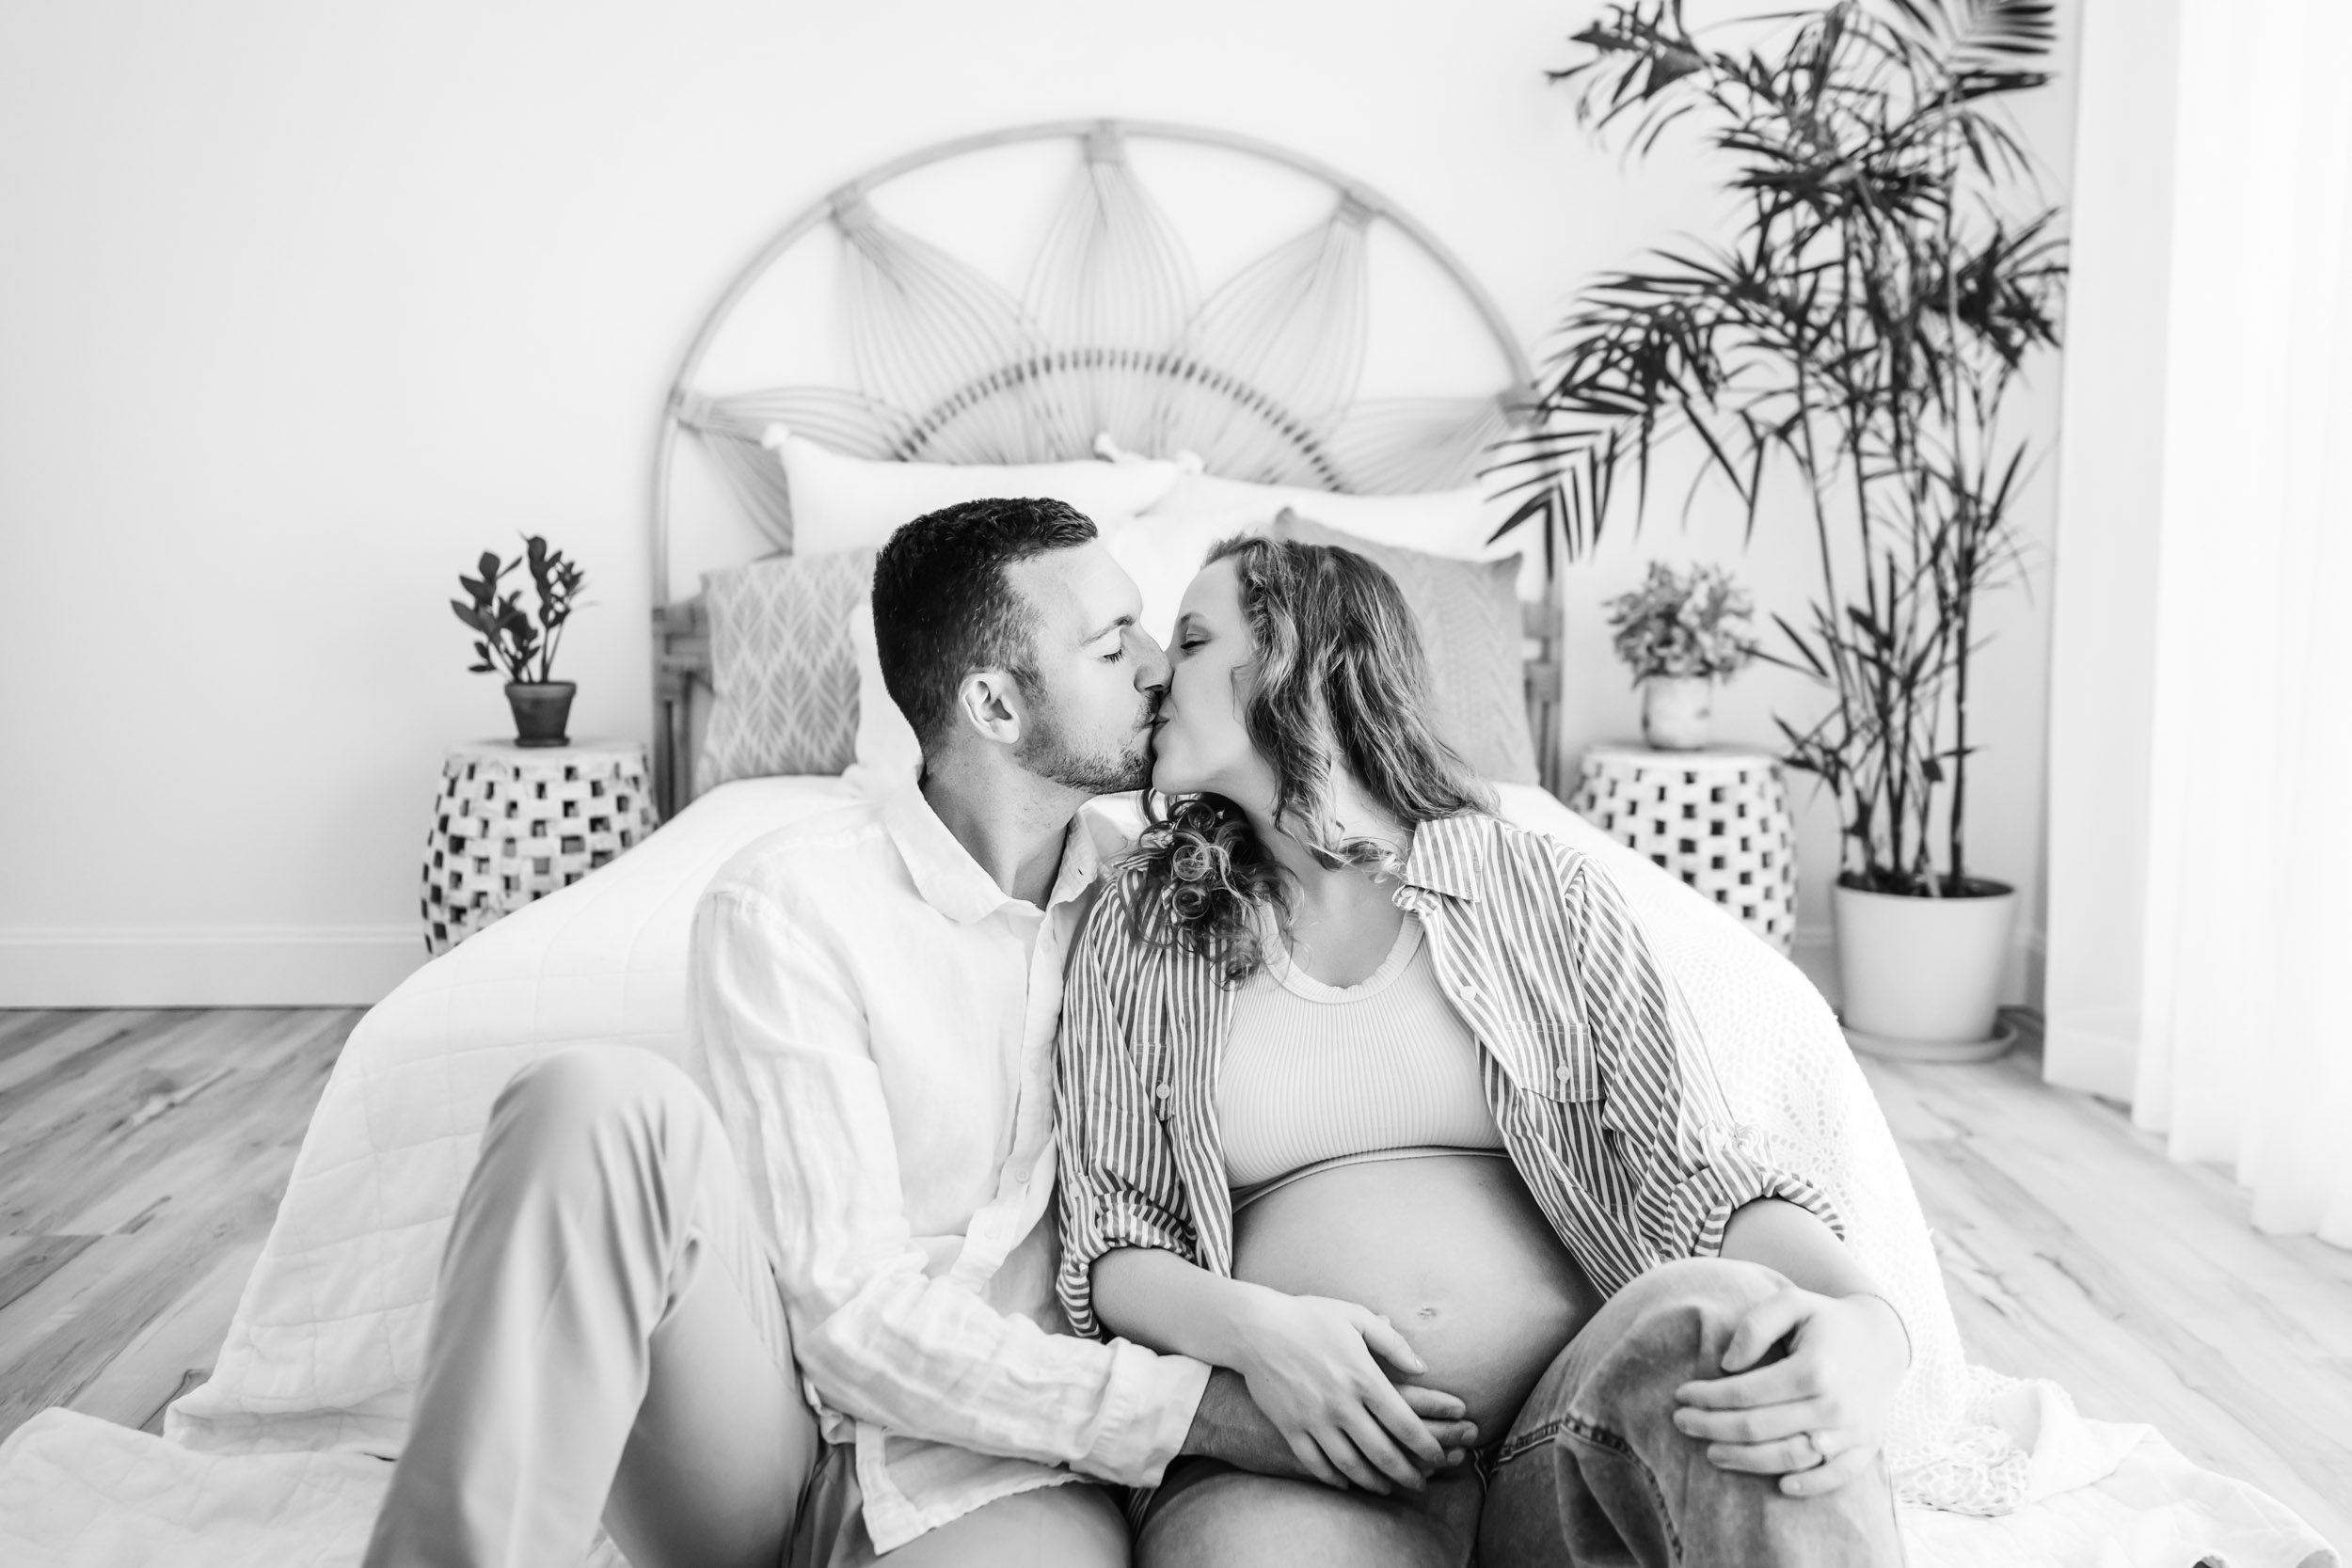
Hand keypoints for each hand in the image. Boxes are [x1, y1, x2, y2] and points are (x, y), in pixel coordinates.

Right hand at [1230, 1292, 1479, 1493]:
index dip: (1427, 1445)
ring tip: (1387, 1488)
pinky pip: (1316, 1463)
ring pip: (1351, 1464)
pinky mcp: (1290, 1428)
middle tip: (1421, 1484)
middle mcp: (1341, 1404)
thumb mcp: (1355, 1317)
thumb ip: (1393, 1342)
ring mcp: (1314, 1419)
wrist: (1255, 1327)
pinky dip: (1334, 1478)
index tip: (1439, 1456)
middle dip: (1407, 1473)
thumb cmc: (1308, 1317)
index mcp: (1363, 1377)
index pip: (1404, 1423)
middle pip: (1382, 1452)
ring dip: (1374, 1481)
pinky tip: (1347, 1482)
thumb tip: (1422, 1368)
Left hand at [1670, 1288, 1908, 1496]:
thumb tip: (1727, 1364)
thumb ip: (1756, 1325)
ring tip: (1711, 1453)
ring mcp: (1852, 1431)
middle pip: (1760, 1429)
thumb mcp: (1792, 1301)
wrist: (1884, 1339)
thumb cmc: (1827, 1320)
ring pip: (1790, 1457)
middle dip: (1712, 1428)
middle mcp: (1834, 1405)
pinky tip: (1779, 1486)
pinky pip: (1836, 1476)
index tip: (1680, 1395)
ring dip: (1746, 1461)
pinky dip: (1809, 1486)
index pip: (1747, 1392)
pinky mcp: (1866, 1447)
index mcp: (1814, 1369)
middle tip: (1681, 1423)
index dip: (1708, 1397)